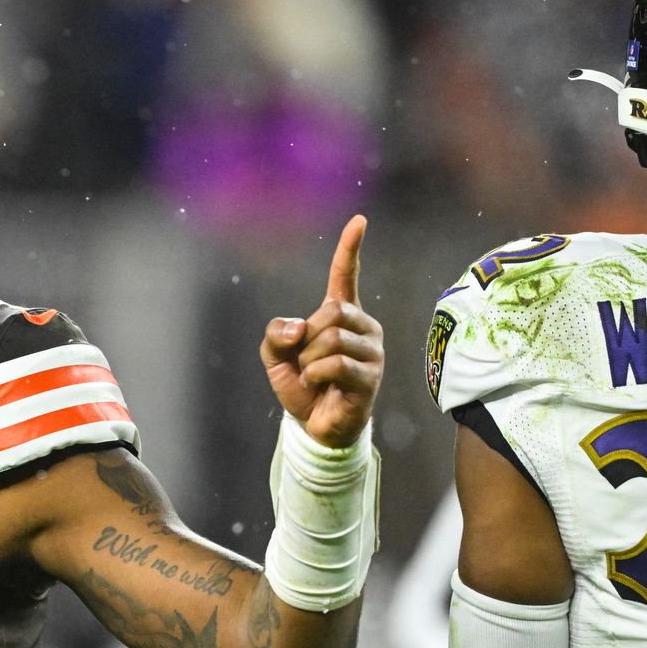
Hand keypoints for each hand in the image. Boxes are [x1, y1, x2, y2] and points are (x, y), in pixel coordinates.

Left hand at [259, 215, 383, 448]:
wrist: (313, 426)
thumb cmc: (301, 385)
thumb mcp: (275, 356)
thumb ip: (276, 333)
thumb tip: (299, 328)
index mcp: (341, 315)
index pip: (346, 276)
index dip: (350, 249)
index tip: (359, 221)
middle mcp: (363, 327)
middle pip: (331, 312)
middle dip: (306, 338)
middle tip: (305, 361)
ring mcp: (371, 352)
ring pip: (332, 338)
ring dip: (309, 361)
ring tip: (313, 377)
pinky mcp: (370, 377)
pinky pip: (335, 364)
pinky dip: (315, 375)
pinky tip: (318, 386)